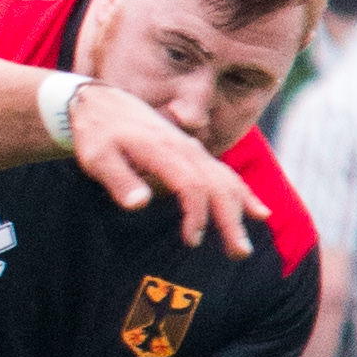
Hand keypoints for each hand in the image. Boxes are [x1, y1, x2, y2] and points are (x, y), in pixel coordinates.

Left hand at [65, 82, 268, 247]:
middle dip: (230, 219)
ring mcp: (193, 151)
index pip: (192, 184)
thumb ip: (119, 180)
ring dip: (240, 212)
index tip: (193, 241)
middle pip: (217, 185)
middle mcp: (185, 149)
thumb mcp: (97, 157)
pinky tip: (259, 213)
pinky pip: (226, 174)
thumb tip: (140, 203)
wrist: (103, 103)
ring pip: (226, 181)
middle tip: (238, 253)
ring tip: (242, 247)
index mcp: (163, 150)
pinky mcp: (194, 155)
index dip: (197, 214)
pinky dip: (244, 194)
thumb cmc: (97, 134)